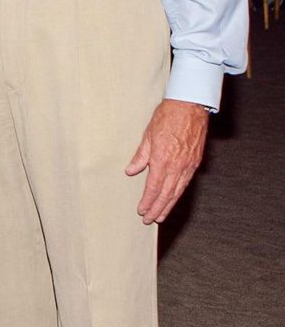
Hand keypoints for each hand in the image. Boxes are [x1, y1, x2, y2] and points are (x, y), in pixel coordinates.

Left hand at [125, 98, 208, 223]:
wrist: (190, 106)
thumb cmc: (168, 117)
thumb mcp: (148, 135)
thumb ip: (140, 156)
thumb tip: (131, 171)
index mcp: (163, 160)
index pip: (154, 188)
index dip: (148, 201)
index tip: (142, 211)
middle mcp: (177, 166)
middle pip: (166, 194)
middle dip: (158, 209)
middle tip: (150, 220)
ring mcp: (188, 165)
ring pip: (178, 191)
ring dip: (168, 205)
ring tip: (161, 216)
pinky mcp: (195, 162)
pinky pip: (186, 183)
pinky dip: (179, 193)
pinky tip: (174, 198)